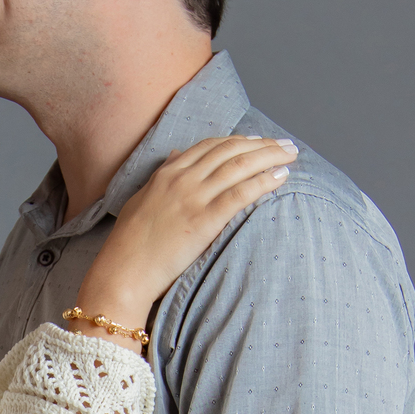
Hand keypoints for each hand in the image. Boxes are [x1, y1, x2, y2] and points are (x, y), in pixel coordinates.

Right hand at [72, 135, 297, 339]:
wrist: (123, 273)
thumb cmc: (129, 245)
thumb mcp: (141, 200)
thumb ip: (161, 175)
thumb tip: (178, 155)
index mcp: (167, 174)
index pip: (210, 146)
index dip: (239, 140)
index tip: (259, 141)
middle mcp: (181, 179)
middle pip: (230, 150)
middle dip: (262, 144)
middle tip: (285, 144)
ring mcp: (193, 198)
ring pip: (239, 166)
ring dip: (269, 156)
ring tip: (291, 155)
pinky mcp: (203, 220)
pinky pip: (240, 193)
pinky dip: (263, 181)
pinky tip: (281, 177)